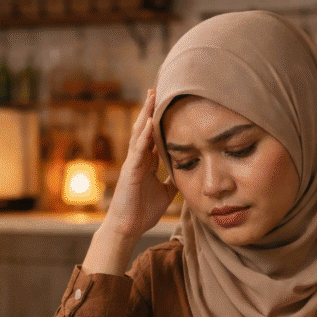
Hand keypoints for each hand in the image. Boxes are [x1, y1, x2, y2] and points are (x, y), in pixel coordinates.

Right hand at [102, 89, 177, 238]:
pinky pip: (138, 150)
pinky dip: (143, 135)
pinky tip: (149, 121)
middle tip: (158, 87)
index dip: (159, 119)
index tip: (168, 101)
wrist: (127, 228)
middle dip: (151, 109)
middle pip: (145, 128)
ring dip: (145, 114)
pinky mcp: (130, 171)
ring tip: (152, 95)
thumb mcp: (165, 193)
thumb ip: (173, 179)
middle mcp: (138, 159)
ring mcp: (132, 163)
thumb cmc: (142, 212)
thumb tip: (189, 172)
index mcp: (146, 163)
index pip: (154, 135)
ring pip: (139, 133)